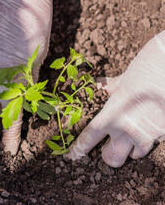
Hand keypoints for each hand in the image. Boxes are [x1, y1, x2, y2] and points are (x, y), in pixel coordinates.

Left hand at [65, 30, 164, 166]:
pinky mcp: (163, 135)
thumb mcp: (125, 79)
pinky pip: (152, 146)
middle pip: (111, 159)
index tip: (72, 155)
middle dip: (107, 156)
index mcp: (111, 114)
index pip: (89, 137)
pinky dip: (147, 142)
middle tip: (109, 147)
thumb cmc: (149, 68)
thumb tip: (102, 86)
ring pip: (133, 157)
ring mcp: (146, 135)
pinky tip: (148, 130)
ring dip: (130, 150)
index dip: (79, 148)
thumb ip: (113, 87)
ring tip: (130, 137)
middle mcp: (126, 129)